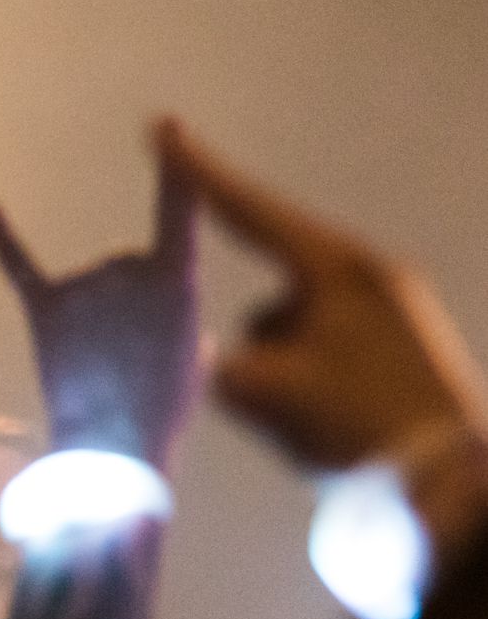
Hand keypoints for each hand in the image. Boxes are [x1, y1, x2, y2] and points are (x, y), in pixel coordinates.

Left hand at [0, 143, 198, 471]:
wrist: (112, 454)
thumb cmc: (161, 408)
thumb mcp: (192, 355)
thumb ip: (168, 311)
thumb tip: (144, 307)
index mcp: (175, 282)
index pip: (178, 214)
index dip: (176, 171)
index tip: (166, 124)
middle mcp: (125, 270)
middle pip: (128, 270)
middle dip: (131, 313)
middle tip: (138, 363)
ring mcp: (84, 288)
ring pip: (92, 286)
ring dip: (97, 324)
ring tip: (106, 368)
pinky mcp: (44, 308)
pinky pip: (19, 261)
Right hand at [158, 120, 487, 469]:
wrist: (461, 490)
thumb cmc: (363, 430)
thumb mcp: (267, 396)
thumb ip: (219, 368)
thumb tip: (217, 363)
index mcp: (338, 269)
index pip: (249, 209)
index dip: (197, 171)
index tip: (161, 128)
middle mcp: (370, 276)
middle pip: (274, 292)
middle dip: (266, 350)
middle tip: (284, 405)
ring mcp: (395, 310)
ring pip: (298, 328)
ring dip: (292, 371)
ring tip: (326, 431)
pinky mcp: (408, 347)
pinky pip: (332, 352)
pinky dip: (321, 386)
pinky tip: (345, 431)